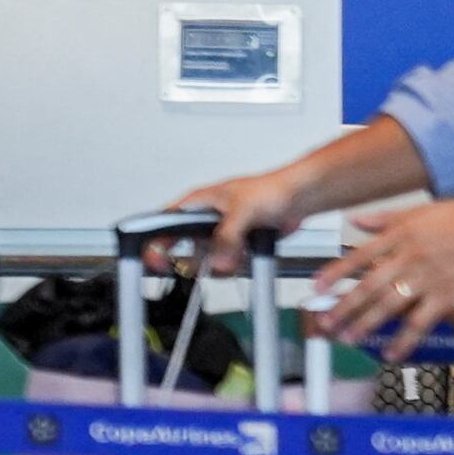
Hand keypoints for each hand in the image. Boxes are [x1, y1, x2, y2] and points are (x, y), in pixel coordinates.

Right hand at [160, 166, 320, 277]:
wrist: (298, 198)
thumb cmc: (270, 189)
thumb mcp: (241, 210)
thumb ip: (226, 236)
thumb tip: (217, 259)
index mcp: (197, 203)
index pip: (164, 223)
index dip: (155, 242)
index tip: (156, 260)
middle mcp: (205, 219)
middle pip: (183, 246)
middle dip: (195, 258)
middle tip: (203, 263)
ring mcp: (220, 233)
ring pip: (206, 258)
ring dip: (219, 263)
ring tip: (235, 255)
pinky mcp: (236, 245)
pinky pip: (225, 263)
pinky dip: (234, 265)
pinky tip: (245, 255)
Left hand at [315, 202, 453, 362]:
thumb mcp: (423, 210)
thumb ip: (386, 219)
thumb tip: (356, 220)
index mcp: (400, 235)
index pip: (357, 256)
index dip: (334, 274)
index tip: (317, 287)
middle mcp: (408, 258)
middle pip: (368, 286)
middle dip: (343, 306)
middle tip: (325, 322)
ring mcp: (426, 279)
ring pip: (388, 306)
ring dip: (365, 324)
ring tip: (347, 338)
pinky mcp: (446, 296)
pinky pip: (420, 323)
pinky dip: (404, 340)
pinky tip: (391, 352)